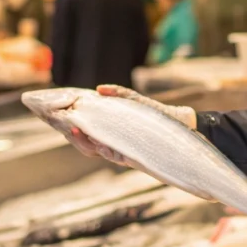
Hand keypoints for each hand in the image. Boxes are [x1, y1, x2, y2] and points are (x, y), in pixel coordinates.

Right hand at [67, 86, 195, 165]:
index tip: (68, 122)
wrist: (178, 123)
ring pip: (102, 153)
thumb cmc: (154, 112)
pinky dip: (108, 152)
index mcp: (111, 132)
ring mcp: (124, 151)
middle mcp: (116, 144)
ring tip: (84, 135)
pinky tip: (102, 144)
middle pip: (90, 147)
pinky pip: (118, 157)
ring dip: (91, 145)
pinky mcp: (135, 156)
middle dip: (79, 139)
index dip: (76, 131)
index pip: (88, 134)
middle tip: (72, 130)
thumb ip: (118, 93)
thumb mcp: (134, 100)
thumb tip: (100, 89)